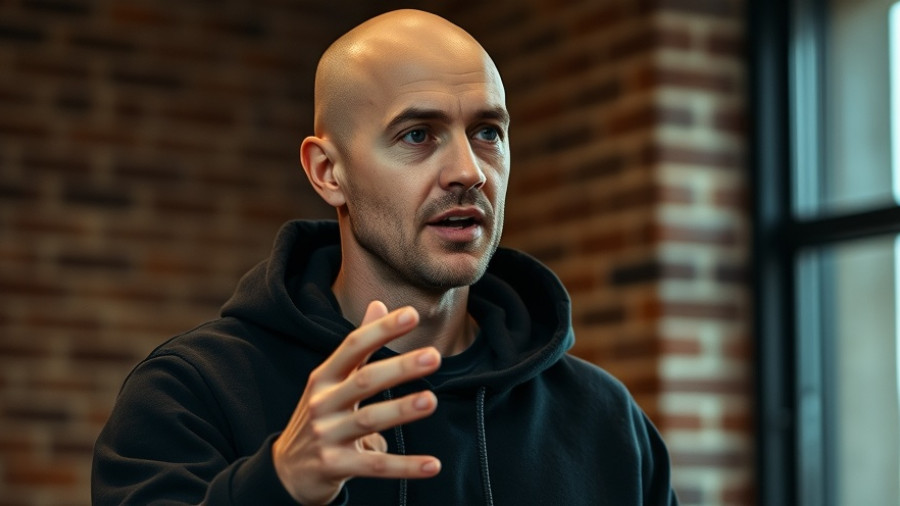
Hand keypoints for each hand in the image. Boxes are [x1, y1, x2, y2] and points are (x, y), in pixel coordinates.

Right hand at [272, 301, 441, 504]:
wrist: (286, 472)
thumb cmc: (320, 416)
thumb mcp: (330, 380)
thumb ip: (359, 346)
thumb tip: (379, 303)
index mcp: (323, 378)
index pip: (353, 346)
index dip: (381, 330)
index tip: (412, 315)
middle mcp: (322, 403)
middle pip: (364, 381)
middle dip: (399, 367)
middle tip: (433, 356)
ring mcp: (327, 436)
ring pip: (369, 420)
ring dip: (401, 409)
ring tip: (431, 400)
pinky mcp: (336, 466)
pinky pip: (375, 466)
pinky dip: (406, 466)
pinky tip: (432, 465)